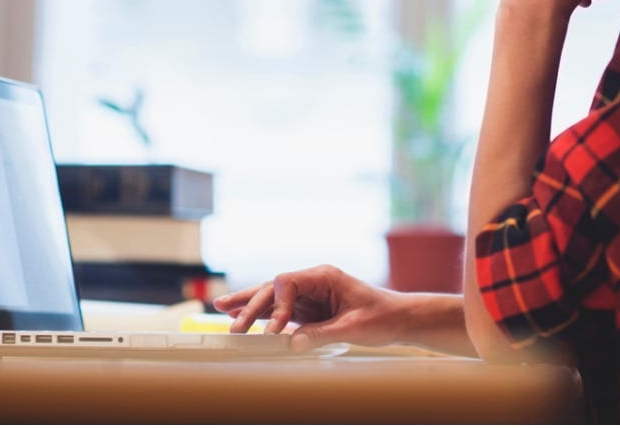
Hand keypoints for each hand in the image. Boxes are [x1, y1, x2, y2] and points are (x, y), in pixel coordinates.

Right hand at [213, 265, 409, 351]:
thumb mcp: (354, 328)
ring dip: (249, 305)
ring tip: (221, 309)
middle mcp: (313, 281)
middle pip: (274, 288)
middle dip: (251, 303)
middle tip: (231, 323)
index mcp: (324, 276)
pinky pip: (280, 311)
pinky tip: (241, 317)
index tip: (273, 330)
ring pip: (272, 297)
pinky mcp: (309, 310)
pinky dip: (261, 315)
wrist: (398, 318)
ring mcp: (309, 295)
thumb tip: (292, 343)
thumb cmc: (381, 317)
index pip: (287, 282)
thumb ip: (322, 334)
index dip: (276, 305)